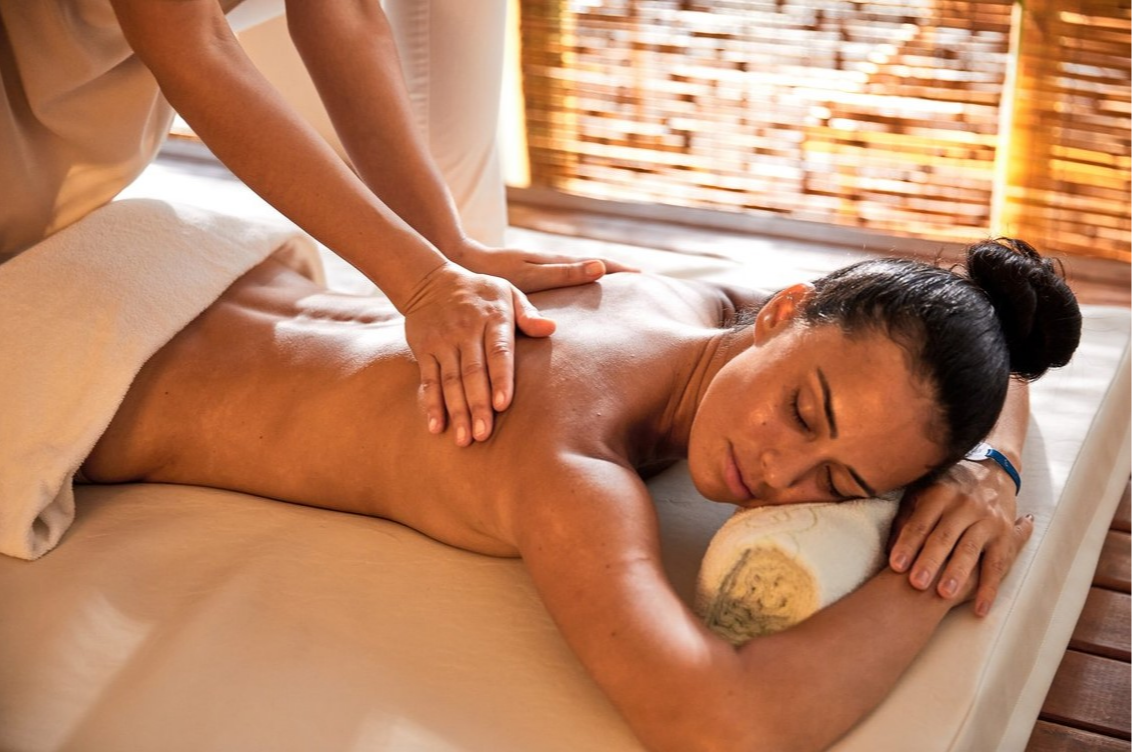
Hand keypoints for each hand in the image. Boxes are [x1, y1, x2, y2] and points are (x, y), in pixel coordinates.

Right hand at [402, 262, 553, 445]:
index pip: (498, 352)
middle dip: (478, 405)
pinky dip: (431, 403)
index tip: (503, 405)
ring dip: (456, 411)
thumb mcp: (508, 292)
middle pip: (473, 373)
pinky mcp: (424, 350)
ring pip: (450, 381)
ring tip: (463, 439)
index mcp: (493, 319)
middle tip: (483, 435)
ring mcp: (443, 342)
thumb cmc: (480, 292)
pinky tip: (436, 426)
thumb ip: (528, 314)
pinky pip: (428, 380)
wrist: (429, 280)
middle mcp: (466, 332)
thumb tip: (550, 329)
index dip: (500, 379)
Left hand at [453, 239, 638, 292]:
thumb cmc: (493, 273)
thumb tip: (600, 267)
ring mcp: (543, 269)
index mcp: (557, 263)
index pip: (598, 265)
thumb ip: (563, 273)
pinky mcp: (531, 276)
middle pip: (593, 267)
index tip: (647, 278)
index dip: (622, 271)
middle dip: (618, 275)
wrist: (460, 261)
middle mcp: (552, 264)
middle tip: (645, 286)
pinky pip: (564, 279)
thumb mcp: (531, 275)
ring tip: (621, 292)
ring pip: (579, 273)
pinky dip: (580, 284)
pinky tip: (580, 295)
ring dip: (601, 279)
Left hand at [887, 461, 1033, 615]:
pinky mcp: (1004, 534)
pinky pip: (997, 564)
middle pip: (944, 536)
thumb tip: (888, 549)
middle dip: (930, 561)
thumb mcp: (923, 492)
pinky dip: (989, 588)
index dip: (907, 543)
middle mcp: (963, 506)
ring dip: (957, 573)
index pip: (920, 522)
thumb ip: (906, 517)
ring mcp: (986, 520)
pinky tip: (980, 608)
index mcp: (939, 494)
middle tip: (916, 584)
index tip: (895, 565)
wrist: (992, 468)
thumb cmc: (946, 486)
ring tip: (945, 594)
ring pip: (970, 549)